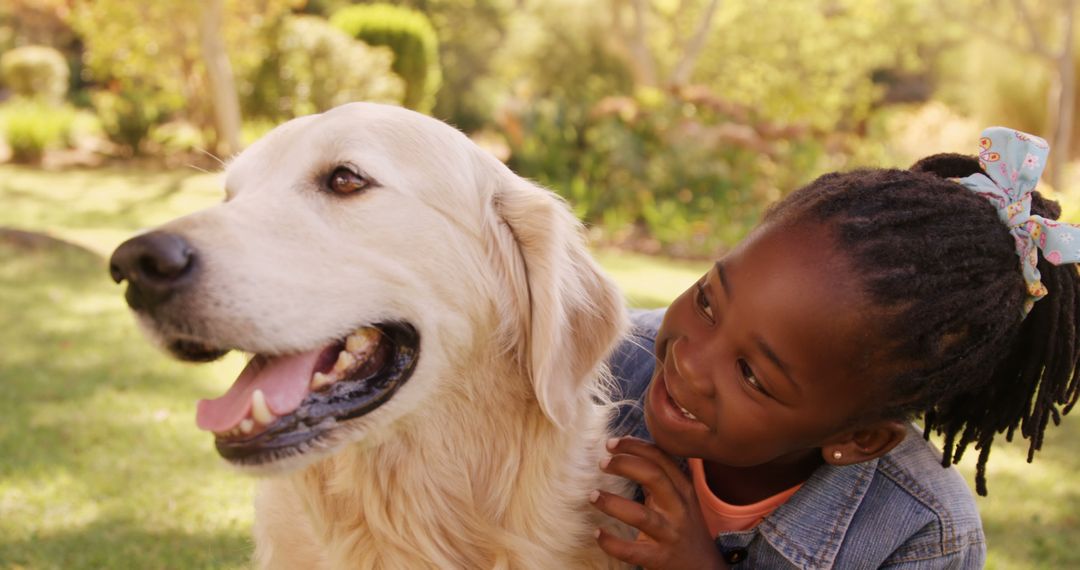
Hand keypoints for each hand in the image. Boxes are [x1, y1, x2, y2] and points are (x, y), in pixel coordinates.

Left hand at [591, 437, 727, 569]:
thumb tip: (625, 453)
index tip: (612, 443)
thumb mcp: (679, 499)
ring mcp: (670, 534)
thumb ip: (659, 479)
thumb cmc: (685, 528)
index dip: (635, 446)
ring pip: (641, 516)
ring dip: (613, 503)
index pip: (660, 458)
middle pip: (654, 477)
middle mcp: (679, 509)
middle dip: (625, 465)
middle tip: (602, 463)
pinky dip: (612, 542)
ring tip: (593, 496)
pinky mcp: (660, 558)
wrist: (705, 568)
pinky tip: (597, 533)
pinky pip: (632, 551)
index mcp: (683, 489)